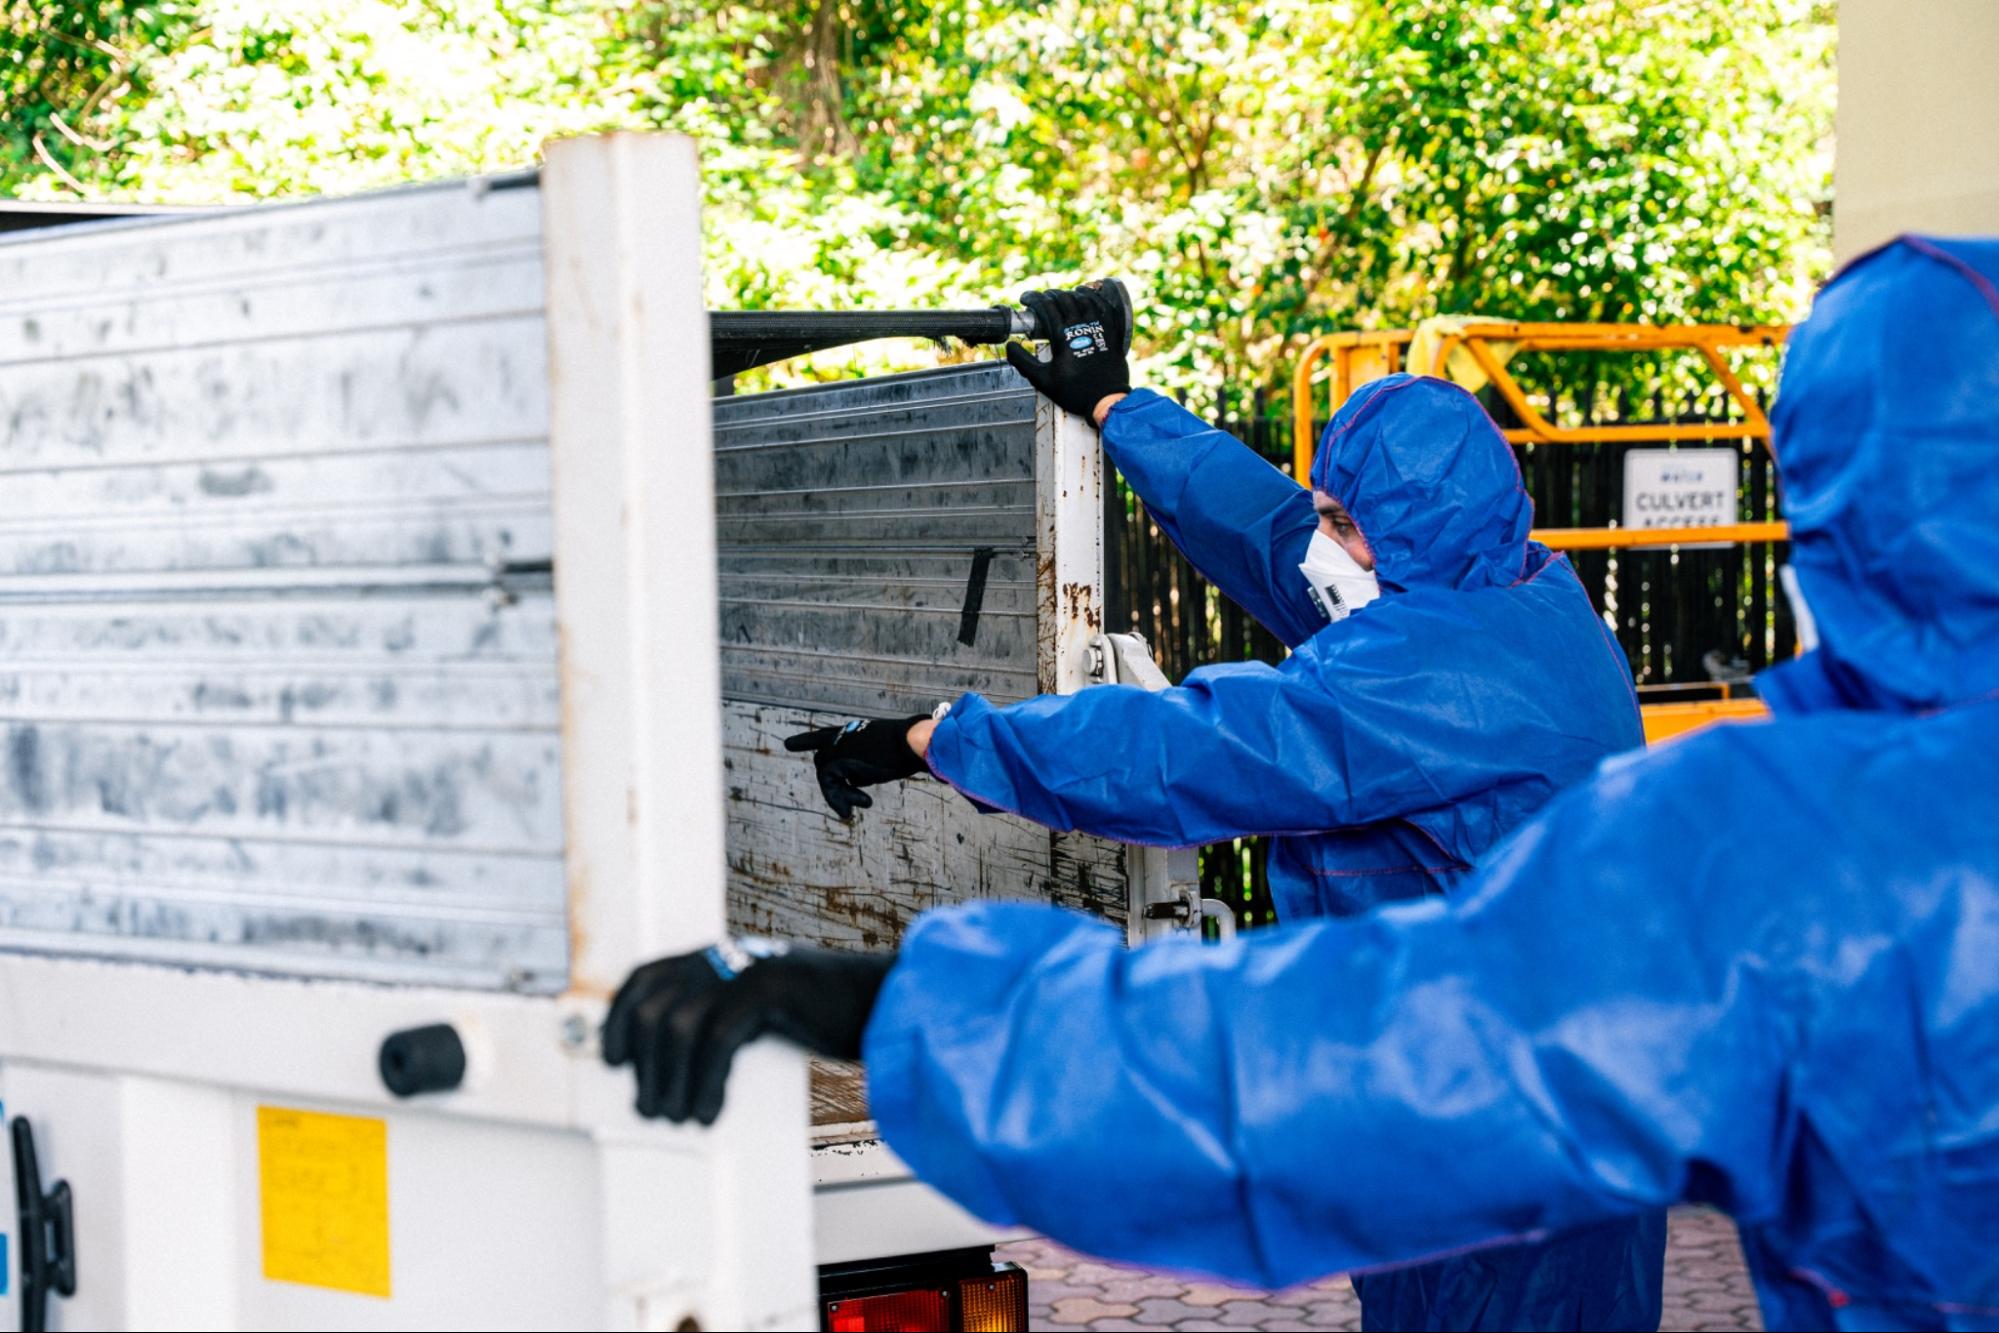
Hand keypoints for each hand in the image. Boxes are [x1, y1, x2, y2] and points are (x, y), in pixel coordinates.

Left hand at [602, 940, 894, 1123]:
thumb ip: (718, 1019)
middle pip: (655, 1007)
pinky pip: (718, 1039)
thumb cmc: (822, 1016)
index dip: (620, 1019)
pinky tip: (710, 1111)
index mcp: (718, 956)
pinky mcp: (773, 987)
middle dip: (646, 1065)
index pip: (645, 977)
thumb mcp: (759, 1010)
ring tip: (678, 1116)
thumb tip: (669, 1066)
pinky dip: (706, 1082)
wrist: (884, 1000)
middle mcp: (726, 955)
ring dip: (670, 1080)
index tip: (613, 1061)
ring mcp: (750, 966)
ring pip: (679, 1025)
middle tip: (651, 1109)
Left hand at [784, 715, 930, 817]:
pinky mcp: (836, 759)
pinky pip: (829, 784)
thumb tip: (851, 782)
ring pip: (825, 776)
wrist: (910, 742)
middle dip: (833, 788)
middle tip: (847, 810)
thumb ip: (862, 767)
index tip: (789, 745)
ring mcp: (836, 747)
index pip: (823, 736)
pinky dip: (841, 798)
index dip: (805, 741)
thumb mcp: (881, 757)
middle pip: (824, 764)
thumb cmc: (907, 749)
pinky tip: (864, 803)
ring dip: (840, 796)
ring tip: (857, 807)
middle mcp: (840, 737)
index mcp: (853, 732)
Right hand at [1004, 281, 1132, 422]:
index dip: (1033, 298)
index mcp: (1062, 336)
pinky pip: (1105, 307)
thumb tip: (1010, 346)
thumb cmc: (1074, 391)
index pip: (1045, 306)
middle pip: (1063, 299)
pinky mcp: (1112, 331)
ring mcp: (1099, 327)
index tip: (1026, 299)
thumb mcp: (1043, 380)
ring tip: (1061, 296)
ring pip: (1084, 299)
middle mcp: (1080, 326)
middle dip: (1049, 295)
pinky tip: (1088, 296)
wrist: (1106, 400)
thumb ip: (1023, 362)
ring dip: (1070, 294)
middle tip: (1042, 300)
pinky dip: (1094, 297)